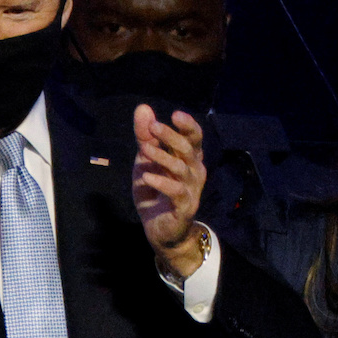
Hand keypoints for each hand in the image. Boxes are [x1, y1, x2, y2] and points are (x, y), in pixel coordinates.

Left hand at [132, 104, 206, 277]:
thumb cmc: (155, 191)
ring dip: (162, 157)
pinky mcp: (184, 207)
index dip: (188, 126)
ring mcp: (191, 190)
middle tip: (153, 127)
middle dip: (171, 136)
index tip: (175, 115)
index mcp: (187, 158)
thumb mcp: (145, 161)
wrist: (159, 229)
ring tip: (143, 150)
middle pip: (188, 150)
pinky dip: (162, 182)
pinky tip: (147, 177)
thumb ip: (145, 137)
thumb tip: (143, 107)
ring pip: (182, 169)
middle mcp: (194, 171)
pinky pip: (177, 192)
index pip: (194, 138)